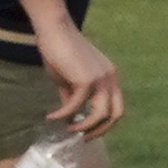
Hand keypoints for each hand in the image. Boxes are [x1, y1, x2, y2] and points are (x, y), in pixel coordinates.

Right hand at [32, 13, 126, 137]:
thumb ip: (72, 96)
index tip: (87, 131)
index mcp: (110, 77)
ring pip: (99, 114)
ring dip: (83, 126)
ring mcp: (101, 79)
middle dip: (100, 130)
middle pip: (115, 114)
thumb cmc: (59, 50)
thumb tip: (70, 116)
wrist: (53, 30)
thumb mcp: (68, 78)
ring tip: (68, 130)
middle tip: (82, 137)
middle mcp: (111, 79)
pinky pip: (76, 105)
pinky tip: (51, 117)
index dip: (104, 123)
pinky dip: (63, 114)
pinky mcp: (86, 80)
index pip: (116, 107)